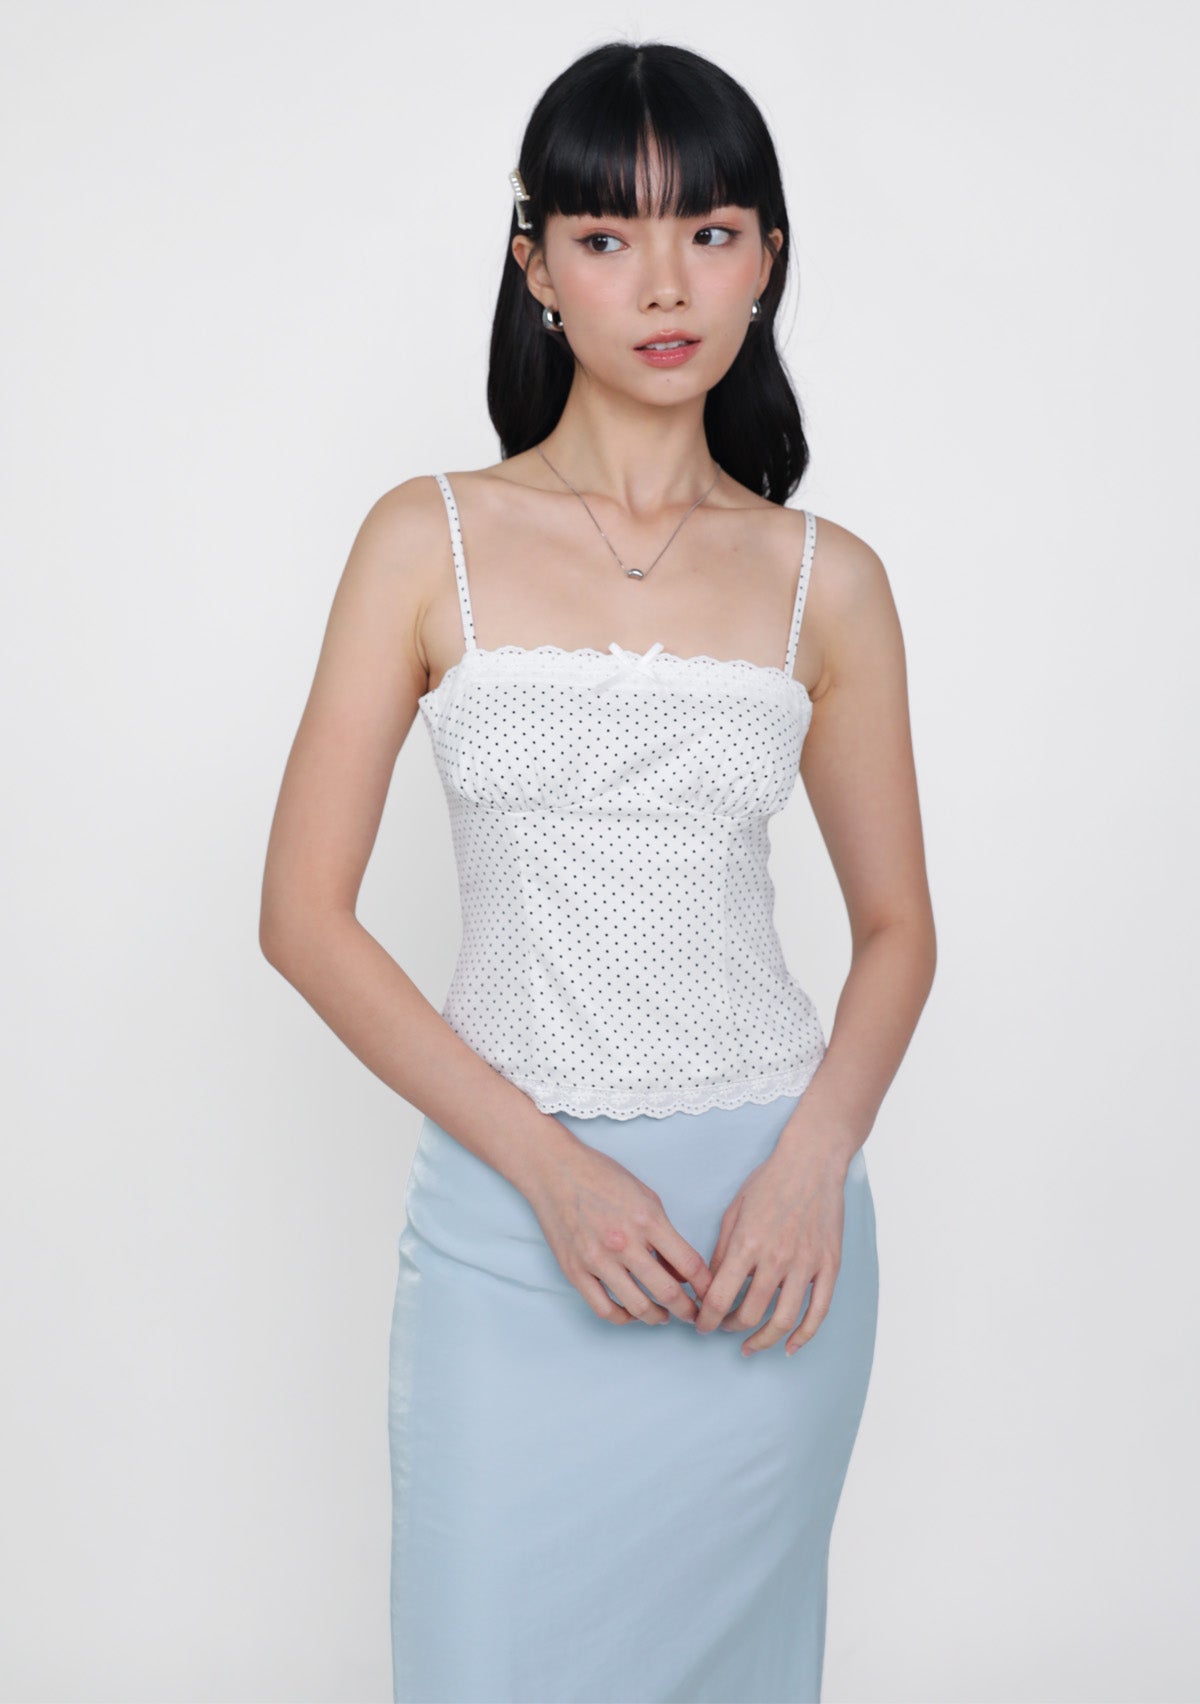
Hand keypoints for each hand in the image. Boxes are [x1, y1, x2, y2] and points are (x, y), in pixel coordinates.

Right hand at [522, 1136, 712, 1326]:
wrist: (555, 1170)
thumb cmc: (602, 1177)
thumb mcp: (646, 1196)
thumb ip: (666, 1234)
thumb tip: (681, 1272)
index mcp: (647, 1220)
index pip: (689, 1265)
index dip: (706, 1286)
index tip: (710, 1295)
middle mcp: (624, 1243)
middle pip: (668, 1292)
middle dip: (687, 1310)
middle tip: (693, 1316)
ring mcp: (598, 1259)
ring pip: (638, 1307)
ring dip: (657, 1318)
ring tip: (663, 1316)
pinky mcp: (575, 1271)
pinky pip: (603, 1309)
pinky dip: (623, 1318)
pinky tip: (631, 1314)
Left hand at [693, 1145, 848, 1356]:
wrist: (812, 1162)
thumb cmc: (769, 1182)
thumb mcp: (734, 1211)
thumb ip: (722, 1252)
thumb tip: (711, 1286)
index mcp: (747, 1244)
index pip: (720, 1297)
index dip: (707, 1319)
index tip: (701, 1325)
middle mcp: (777, 1258)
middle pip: (750, 1314)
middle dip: (730, 1328)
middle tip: (723, 1328)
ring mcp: (806, 1264)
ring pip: (784, 1320)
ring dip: (763, 1339)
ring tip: (751, 1345)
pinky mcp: (829, 1266)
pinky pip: (818, 1312)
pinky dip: (803, 1336)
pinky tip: (789, 1347)